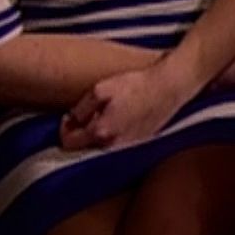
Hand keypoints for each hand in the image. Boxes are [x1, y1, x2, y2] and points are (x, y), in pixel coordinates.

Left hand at [60, 61, 195, 150]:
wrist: (169, 87)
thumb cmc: (137, 86)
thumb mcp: (100, 89)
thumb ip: (80, 108)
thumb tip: (72, 119)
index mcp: (101, 132)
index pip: (69, 142)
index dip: (65, 128)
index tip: (71, 116)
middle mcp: (114, 145)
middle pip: (85, 148)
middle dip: (83, 133)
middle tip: (91, 114)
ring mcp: (128, 147)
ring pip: (102, 148)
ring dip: (99, 135)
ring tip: (108, 115)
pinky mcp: (140, 143)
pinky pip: (118, 145)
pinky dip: (115, 135)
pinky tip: (122, 119)